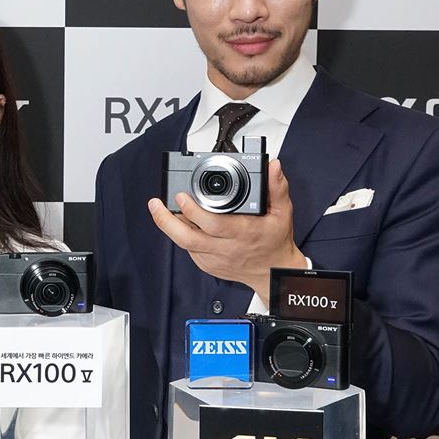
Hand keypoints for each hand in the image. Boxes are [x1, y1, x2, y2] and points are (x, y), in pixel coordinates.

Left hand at [147, 159, 305, 305]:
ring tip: (157, 208)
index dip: (194, 211)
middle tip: (156, 204)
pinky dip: (179, 234)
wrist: (271, 272)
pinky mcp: (206, 264)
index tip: (182, 196)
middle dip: (168, 221)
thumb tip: (273, 166)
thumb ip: (277, 188)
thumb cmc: (274, 241)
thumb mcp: (282, 212)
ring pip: (184, 244)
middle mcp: (225, 248)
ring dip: (168, 226)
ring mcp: (213, 258)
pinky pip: (188, 248)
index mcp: (243, 233)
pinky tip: (174, 221)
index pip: (214, 224)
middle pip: (189, 238)